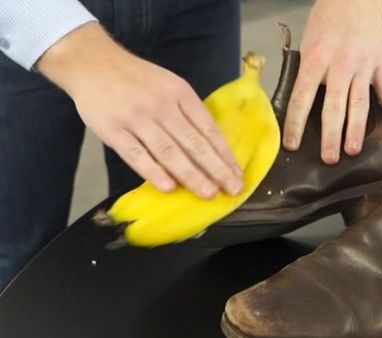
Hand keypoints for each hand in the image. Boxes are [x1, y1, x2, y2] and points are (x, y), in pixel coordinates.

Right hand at [37, 23, 242, 198]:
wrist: (92, 62)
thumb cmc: (137, 78)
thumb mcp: (170, 84)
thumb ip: (188, 111)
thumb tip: (211, 145)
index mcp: (180, 93)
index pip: (208, 128)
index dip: (225, 154)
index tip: (238, 174)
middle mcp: (161, 105)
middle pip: (193, 142)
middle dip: (216, 169)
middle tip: (232, 190)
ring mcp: (136, 118)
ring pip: (169, 151)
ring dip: (191, 175)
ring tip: (208, 193)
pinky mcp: (112, 130)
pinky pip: (136, 155)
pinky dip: (153, 172)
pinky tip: (168, 187)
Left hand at [284, 0, 381, 163]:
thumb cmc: (326, 21)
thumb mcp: (306, 44)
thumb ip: (305, 74)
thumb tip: (299, 105)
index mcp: (315, 61)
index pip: (302, 98)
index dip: (295, 124)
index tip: (292, 145)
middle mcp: (339, 66)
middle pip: (334, 106)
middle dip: (331, 135)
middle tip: (329, 158)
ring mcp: (363, 66)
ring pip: (360, 103)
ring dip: (356, 129)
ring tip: (353, 150)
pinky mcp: (380, 65)